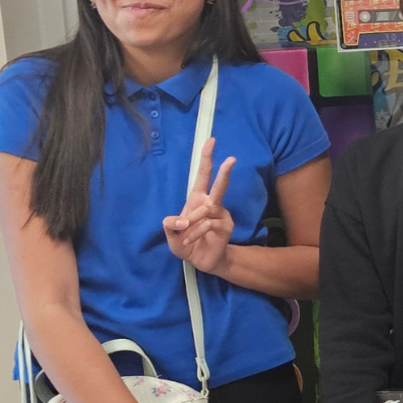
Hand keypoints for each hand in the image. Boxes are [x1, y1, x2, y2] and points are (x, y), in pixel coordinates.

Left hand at [164, 137, 236, 275]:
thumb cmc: (187, 243)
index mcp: (197, 200)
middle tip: (232, 159)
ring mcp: (221, 214)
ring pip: (207, 209)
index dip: (206, 158)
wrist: (203, 261)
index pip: (203, 175)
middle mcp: (211, 204)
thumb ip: (170, 225)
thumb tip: (181, 221)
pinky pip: (208, 224)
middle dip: (224, 171)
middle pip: (219, 184)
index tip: (211, 141)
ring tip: (185, 232)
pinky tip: (189, 240)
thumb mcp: (171, 235)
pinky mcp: (226, 226)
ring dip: (192, 221)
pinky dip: (194, 233)